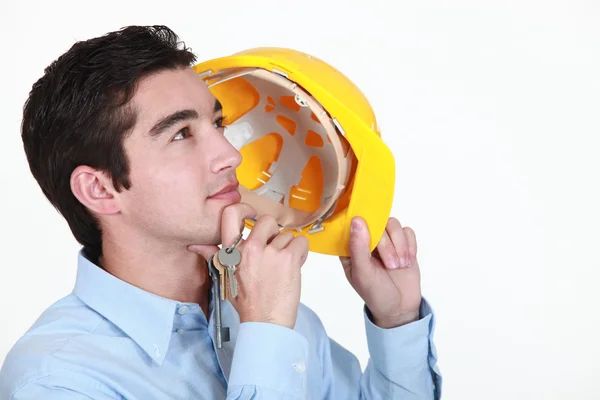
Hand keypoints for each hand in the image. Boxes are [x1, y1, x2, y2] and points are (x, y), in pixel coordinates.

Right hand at [188, 204, 309, 329]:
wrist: (266, 322)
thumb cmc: (247, 302)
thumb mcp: (224, 278)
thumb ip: (213, 257)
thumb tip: (195, 246)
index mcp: (233, 252)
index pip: (231, 215)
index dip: (245, 209)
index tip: (252, 214)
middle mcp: (250, 249)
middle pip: (267, 220)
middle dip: (274, 233)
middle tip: (273, 249)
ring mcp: (271, 253)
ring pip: (286, 235)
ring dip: (288, 248)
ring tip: (282, 267)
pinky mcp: (289, 258)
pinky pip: (301, 242)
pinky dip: (301, 252)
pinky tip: (294, 265)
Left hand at [340, 216, 421, 328]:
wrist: (400, 308)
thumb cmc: (376, 293)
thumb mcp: (363, 273)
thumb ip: (358, 247)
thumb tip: (357, 221)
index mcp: (352, 248)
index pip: (353, 225)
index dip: (363, 226)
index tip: (371, 238)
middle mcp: (368, 240)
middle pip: (378, 223)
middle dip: (388, 246)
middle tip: (391, 265)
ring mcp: (386, 241)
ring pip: (394, 225)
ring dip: (400, 246)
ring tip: (400, 265)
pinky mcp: (403, 243)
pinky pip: (408, 232)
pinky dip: (410, 247)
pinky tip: (407, 262)